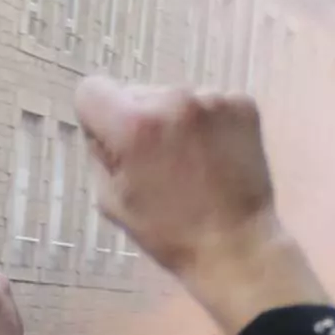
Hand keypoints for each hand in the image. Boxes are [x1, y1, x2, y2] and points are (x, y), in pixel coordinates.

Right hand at [76, 80, 325, 334]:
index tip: (112, 140)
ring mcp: (212, 99)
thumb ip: (101, 153)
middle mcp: (172, 100)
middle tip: (157, 161)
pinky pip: (208, 104)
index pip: (91, 89)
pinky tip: (214, 156)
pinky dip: (207, 124)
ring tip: (190, 162)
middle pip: (136, 92)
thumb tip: (104, 128)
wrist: (235, 244)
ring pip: (174, 98)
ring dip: (175, 122)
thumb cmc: (166, 231)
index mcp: (133, 125)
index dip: (96, 116)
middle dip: (139, 120)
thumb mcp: (111, 199)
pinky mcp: (243, 103)